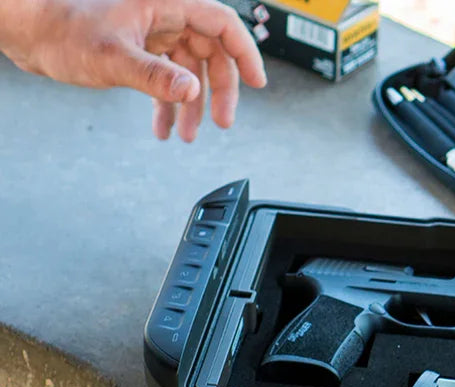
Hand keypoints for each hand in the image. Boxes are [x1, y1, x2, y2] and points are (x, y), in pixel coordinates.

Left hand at [0, 0, 266, 141]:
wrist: (26, 30)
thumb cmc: (60, 29)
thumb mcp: (113, 57)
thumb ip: (156, 76)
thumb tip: (191, 90)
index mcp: (165, 3)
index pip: (222, 24)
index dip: (245, 54)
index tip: (257, 83)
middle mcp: (163, 14)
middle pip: (211, 51)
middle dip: (218, 90)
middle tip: (221, 121)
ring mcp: (151, 31)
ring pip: (189, 69)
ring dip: (191, 105)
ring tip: (187, 135)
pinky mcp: (138, 47)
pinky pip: (166, 77)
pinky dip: (168, 104)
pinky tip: (162, 127)